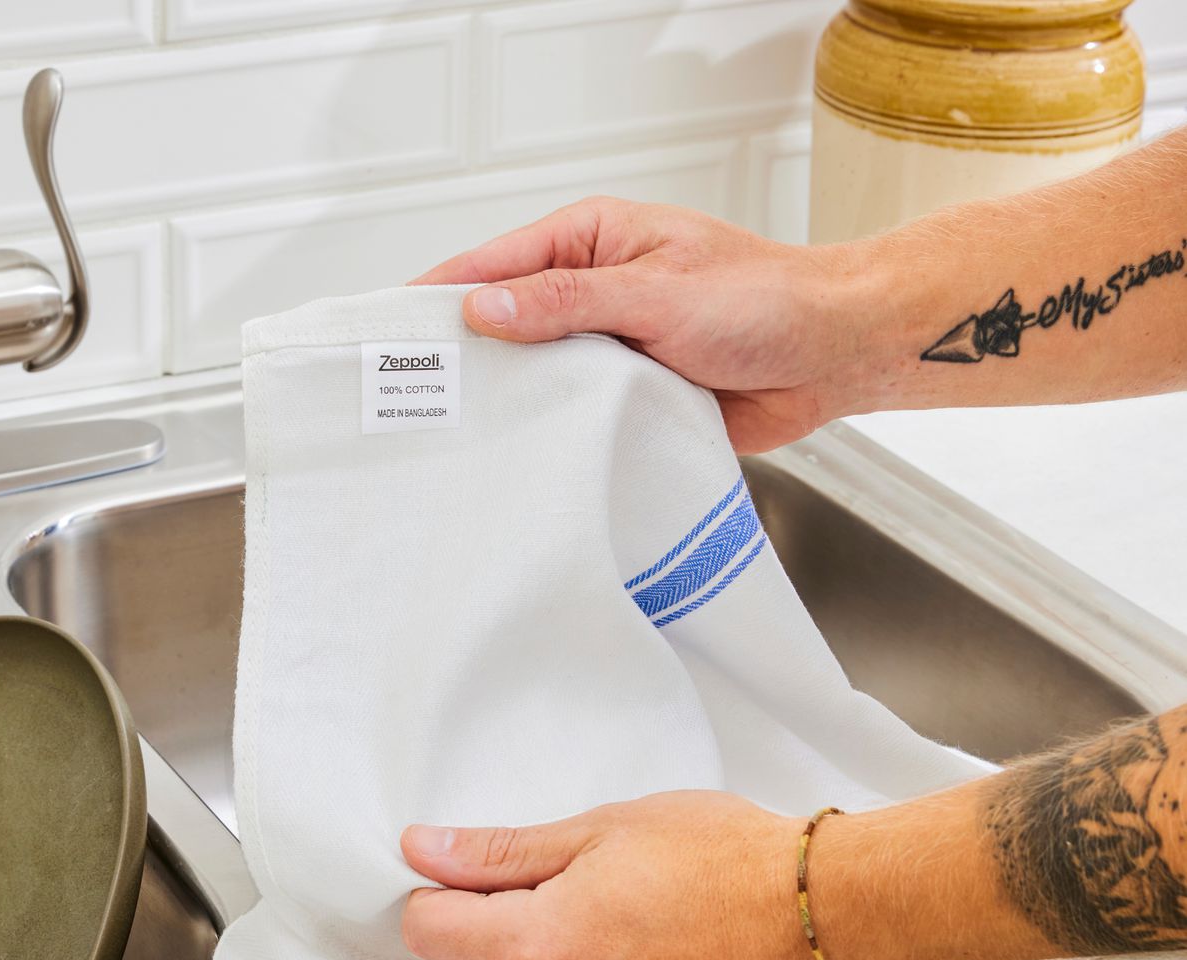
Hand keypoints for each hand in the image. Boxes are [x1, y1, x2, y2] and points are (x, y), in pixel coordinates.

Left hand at [399, 791, 837, 959]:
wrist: (813, 908)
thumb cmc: (720, 859)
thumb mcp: (598, 829)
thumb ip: (500, 852)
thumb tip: (425, 850)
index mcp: (542, 947)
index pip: (427, 929)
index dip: (435, 883)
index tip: (463, 856)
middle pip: (473, 957)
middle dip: (492, 908)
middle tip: (556, 859)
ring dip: (539, 934)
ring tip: (604, 889)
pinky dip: (580, 959)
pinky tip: (627, 922)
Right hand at [412, 198, 874, 453]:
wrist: (833, 355)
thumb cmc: (765, 299)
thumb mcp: (657, 292)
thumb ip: (568, 300)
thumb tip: (485, 308)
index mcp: (591, 239)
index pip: (493, 265)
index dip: (439, 297)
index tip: (389, 331)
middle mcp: (590, 290)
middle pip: (504, 322)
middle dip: (464, 356)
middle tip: (411, 396)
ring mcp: (606, 345)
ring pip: (535, 374)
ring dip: (509, 400)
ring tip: (452, 435)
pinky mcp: (625, 394)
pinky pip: (572, 414)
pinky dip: (550, 432)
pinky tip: (520, 456)